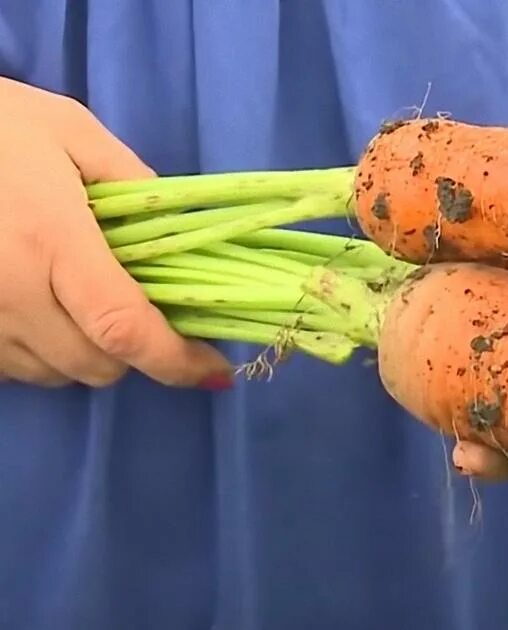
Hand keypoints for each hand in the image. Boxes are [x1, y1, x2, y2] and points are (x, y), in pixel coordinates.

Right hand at [0, 77, 232, 388]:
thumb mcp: (72, 132)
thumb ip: (133, 183)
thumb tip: (178, 228)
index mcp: (53, 242)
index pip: (124, 328)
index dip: (175, 360)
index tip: (216, 371)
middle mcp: (11, 293)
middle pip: (95, 365)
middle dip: (135, 353)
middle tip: (149, 317)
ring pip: (52, 373)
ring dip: (86, 355)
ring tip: (89, 307)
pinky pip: (9, 368)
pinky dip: (40, 354)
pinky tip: (43, 311)